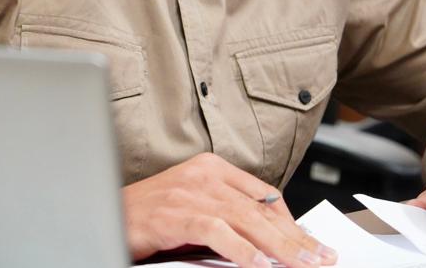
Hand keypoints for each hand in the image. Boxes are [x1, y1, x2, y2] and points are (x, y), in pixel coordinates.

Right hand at [122, 153, 337, 267]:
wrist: (103, 214)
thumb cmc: (148, 216)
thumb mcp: (194, 209)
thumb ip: (227, 215)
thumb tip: (267, 242)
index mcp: (211, 167)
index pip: (264, 194)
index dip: (291, 221)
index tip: (310, 244)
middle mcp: (204, 174)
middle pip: (261, 210)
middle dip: (295, 238)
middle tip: (322, 259)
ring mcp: (189, 192)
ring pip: (246, 220)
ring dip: (279, 247)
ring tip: (303, 265)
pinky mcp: (175, 213)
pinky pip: (217, 231)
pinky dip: (242, 250)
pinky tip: (260, 265)